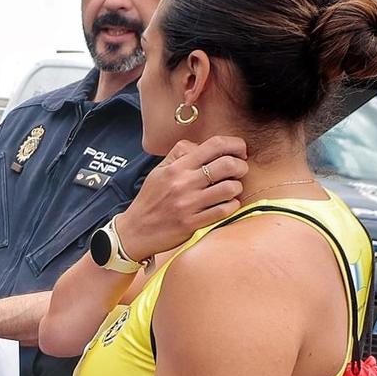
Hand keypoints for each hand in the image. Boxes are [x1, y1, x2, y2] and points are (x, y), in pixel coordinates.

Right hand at [114, 136, 248, 261]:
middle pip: (228, 164)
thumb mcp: (158, 171)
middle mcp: (183, 183)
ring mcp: (189, 204)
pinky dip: (231, 205)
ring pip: (230, 188)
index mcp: (177, 167)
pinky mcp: (193, 223)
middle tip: (239, 171)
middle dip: (241, 166)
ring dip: (237, 187)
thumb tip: (201, 146)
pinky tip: (226, 204)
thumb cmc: (150, 200)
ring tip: (230, 190)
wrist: (135, 231)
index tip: (239, 151)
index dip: (235, 144)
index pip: (214, 145)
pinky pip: (225, 210)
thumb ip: (179, 154)